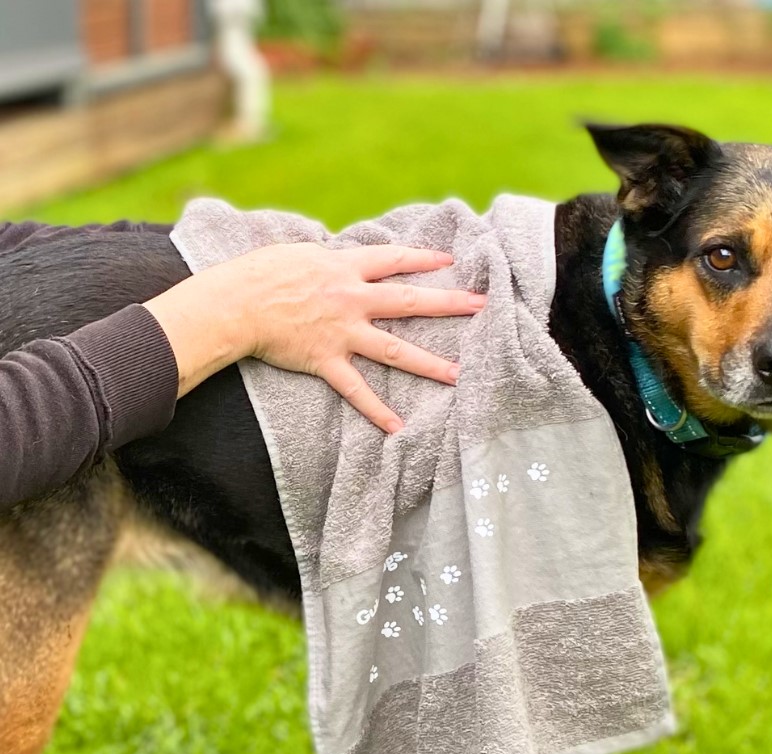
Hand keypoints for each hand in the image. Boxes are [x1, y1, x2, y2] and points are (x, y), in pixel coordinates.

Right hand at [144, 242, 484, 431]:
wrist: (234, 303)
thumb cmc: (258, 273)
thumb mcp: (298, 253)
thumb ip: (327, 260)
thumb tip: (339, 259)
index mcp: (344, 268)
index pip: (393, 260)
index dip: (423, 259)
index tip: (449, 261)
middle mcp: (351, 299)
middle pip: (409, 300)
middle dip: (448, 303)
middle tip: (482, 306)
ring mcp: (342, 332)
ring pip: (395, 349)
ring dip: (429, 363)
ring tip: (458, 375)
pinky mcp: (327, 360)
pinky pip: (357, 390)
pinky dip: (377, 410)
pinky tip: (398, 428)